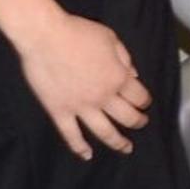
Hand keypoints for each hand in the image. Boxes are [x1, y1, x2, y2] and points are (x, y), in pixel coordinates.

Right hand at [14, 13, 148, 160]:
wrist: (44, 36)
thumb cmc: (78, 33)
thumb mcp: (110, 39)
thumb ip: (125, 58)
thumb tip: (133, 75)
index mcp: (118, 78)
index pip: (140, 97)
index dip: (145, 101)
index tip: (145, 103)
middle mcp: (103, 96)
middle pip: (127, 117)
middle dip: (138, 122)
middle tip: (141, 123)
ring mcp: (81, 106)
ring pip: (104, 132)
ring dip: (118, 142)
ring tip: (126, 148)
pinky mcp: (59, 111)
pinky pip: (71, 134)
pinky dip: (79, 147)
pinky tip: (87, 155)